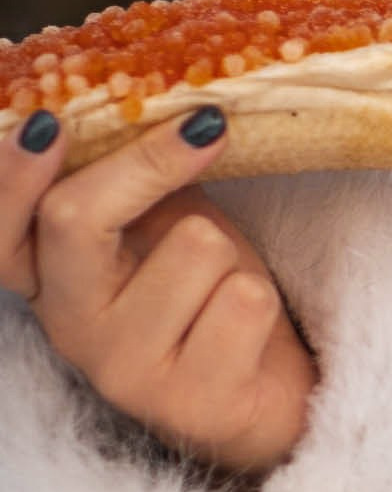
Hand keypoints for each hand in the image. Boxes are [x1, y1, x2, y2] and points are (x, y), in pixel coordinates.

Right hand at [0, 108, 317, 473]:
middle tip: (207, 127)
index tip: (49, 122)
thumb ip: (127, 177)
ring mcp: (126, 372)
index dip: (11, 175)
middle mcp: (70, 327)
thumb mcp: (156, 222)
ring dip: (228, 252)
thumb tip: (141, 89)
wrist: (266, 386)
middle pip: (74, 218)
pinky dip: (259, 298)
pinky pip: (243, 302)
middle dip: (147, 163)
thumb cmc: (204, 289)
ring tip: (222, 284)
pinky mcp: (193, 402)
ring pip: (192, 248)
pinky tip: (245, 329)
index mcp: (47, 279)